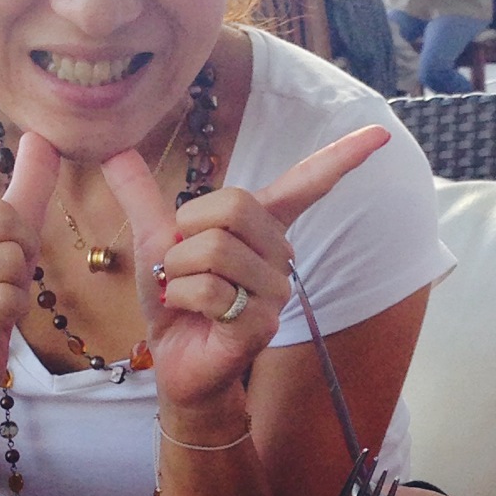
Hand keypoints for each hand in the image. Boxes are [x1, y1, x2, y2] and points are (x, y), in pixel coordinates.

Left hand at [103, 124, 389, 421]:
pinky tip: (190, 314)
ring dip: (179, 271)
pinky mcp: (262, 323)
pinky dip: (182, 298)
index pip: (307, 185)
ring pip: (217, 250)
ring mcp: (275, 291)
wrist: (173, 361)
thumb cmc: (175, 300)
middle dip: (187, 231)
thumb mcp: (154, 240)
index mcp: (261, 228)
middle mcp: (278, 255)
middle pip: (234, 206)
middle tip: (181, 264)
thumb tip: (114, 149)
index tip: (381, 134)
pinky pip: (212, 290)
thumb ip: (141, 195)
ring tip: (184, 292)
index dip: (343, 158)